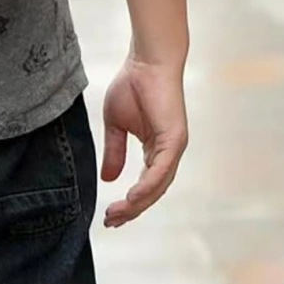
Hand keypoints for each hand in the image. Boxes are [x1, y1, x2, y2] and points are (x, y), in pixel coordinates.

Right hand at [101, 55, 187, 227]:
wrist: (146, 61)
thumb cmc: (132, 85)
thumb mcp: (115, 124)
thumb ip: (114, 151)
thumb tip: (108, 178)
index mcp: (155, 150)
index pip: (143, 185)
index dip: (128, 202)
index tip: (108, 215)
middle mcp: (167, 154)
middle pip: (151, 192)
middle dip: (131, 209)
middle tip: (111, 221)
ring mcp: (173, 148)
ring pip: (158, 186)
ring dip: (138, 203)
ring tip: (119, 214)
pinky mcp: (175, 140)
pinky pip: (161, 170)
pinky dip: (148, 186)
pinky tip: (133, 196)